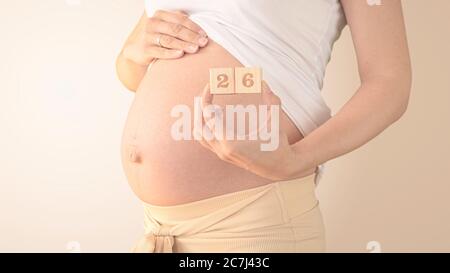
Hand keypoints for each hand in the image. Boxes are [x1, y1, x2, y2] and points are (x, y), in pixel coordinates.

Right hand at [122, 10, 207, 65]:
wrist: (139, 50)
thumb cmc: (158, 38)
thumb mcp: (167, 27)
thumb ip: (180, 24)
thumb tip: (200, 30)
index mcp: (161, 15)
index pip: (180, 19)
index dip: (194, 27)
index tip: (204, 35)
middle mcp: (153, 23)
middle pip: (176, 29)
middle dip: (191, 36)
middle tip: (202, 43)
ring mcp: (148, 36)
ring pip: (169, 40)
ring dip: (183, 44)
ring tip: (195, 49)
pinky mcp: (146, 49)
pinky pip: (160, 51)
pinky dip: (171, 53)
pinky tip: (180, 54)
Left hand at [194, 82, 310, 180]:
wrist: (280, 167)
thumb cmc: (278, 145)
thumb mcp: (275, 122)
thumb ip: (272, 101)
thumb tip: (263, 82)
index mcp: (232, 144)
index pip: (210, 118)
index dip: (208, 98)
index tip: (213, 85)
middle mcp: (223, 151)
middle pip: (200, 125)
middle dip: (202, 105)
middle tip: (209, 89)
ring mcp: (221, 154)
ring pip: (200, 134)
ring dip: (201, 116)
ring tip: (209, 100)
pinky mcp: (223, 155)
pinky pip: (206, 140)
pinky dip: (205, 125)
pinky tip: (215, 114)